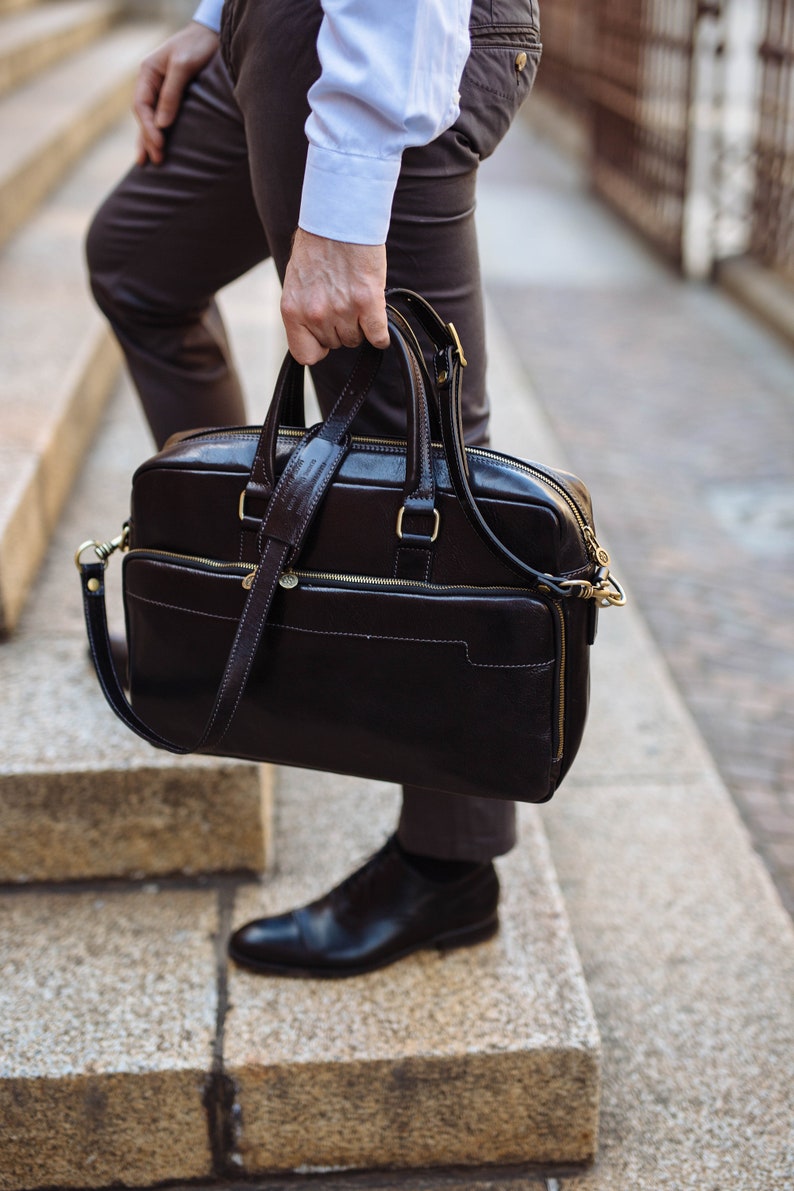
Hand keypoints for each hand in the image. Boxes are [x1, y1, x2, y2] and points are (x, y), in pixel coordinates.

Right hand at [133, 22, 218, 165]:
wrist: (212, 35)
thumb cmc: (198, 46)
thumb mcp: (184, 66)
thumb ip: (172, 93)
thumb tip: (162, 124)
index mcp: (148, 72)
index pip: (141, 105)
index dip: (148, 127)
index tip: (160, 144)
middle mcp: (150, 83)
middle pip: (144, 116)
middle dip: (148, 139)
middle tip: (157, 161)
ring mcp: (160, 90)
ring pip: (150, 119)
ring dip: (149, 141)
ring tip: (149, 163)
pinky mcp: (172, 97)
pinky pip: (161, 118)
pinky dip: (158, 133)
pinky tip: (157, 147)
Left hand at [280, 229, 389, 364]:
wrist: (338, 219)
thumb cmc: (319, 246)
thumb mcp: (297, 282)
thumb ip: (304, 310)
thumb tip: (317, 333)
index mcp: (293, 310)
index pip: (304, 355)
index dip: (318, 347)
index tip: (324, 336)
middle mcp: (316, 314)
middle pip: (335, 344)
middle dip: (340, 328)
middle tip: (343, 301)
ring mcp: (342, 310)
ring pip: (356, 339)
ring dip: (360, 325)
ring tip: (356, 298)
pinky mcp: (367, 302)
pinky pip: (378, 337)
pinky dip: (380, 334)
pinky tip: (376, 317)